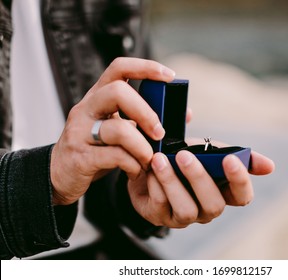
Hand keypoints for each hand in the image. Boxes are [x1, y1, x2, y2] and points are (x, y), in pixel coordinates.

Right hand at [50, 58, 175, 204]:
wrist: (60, 176)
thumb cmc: (95, 149)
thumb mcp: (119, 130)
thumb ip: (145, 120)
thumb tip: (185, 113)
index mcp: (98, 98)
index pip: (118, 68)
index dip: (145, 67)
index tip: (170, 75)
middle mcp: (86, 109)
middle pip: (117, 92)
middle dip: (146, 112)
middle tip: (160, 132)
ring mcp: (80, 132)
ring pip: (118, 128)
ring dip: (143, 147)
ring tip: (148, 159)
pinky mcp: (80, 156)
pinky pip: (114, 156)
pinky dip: (133, 165)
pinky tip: (135, 170)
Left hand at [128, 143, 273, 227]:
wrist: (149, 162)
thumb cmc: (183, 156)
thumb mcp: (206, 149)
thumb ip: (231, 151)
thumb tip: (270, 166)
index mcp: (224, 192)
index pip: (242, 196)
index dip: (240, 180)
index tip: (231, 159)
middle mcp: (208, 209)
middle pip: (215, 205)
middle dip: (200, 179)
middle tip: (185, 154)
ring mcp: (185, 217)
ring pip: (187, 210)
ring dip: (173, 182)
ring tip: (160, 159)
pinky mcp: (161, 217)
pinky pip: (161, 205)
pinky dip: (156, 185)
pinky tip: (150, 168)